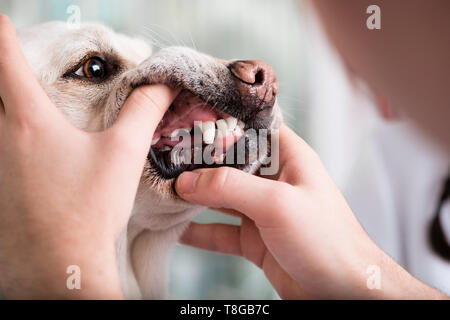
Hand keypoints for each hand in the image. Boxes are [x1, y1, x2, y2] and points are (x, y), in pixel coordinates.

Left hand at [0, 15, 178, 298]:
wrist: (63, 263)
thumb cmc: (91, 208)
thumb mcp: (124, 153)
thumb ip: (145, 110)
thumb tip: (164, 83)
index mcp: (30, 121)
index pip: (4, 60)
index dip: (2, 34)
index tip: (1, 21)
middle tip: (8, 61)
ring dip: (1, 104)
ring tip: (21, 105)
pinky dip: (3, 136)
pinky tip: (24, 152)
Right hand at [175, 124, 446, 298]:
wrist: (344, 292)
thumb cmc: (328, 240)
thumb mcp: (278, 204)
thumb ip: (231, 187)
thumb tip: (188, 180)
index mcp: (288, 157)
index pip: (249, 129)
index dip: (220, 124)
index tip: (187, 122)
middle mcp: (273, 180)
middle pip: (229, 164)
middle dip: (198, 163)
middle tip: (164, 159)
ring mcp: (262, 211)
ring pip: (220, 198)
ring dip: (194, 197)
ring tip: (163, 192)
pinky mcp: (254, 239)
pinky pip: (220, 231)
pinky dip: (198, 231)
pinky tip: (176, 230)